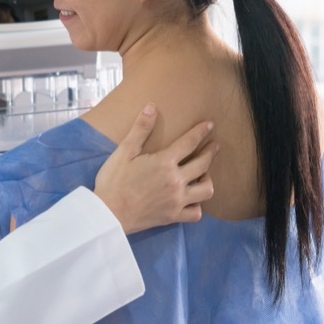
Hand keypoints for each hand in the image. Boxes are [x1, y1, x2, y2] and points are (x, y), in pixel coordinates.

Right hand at [93, 104, 217, 233]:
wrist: (108, 213)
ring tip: (204, 174)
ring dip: (208, 179)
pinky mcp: (173, 216)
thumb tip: (152, 107)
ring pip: (206, 190)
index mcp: (165, 162)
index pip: (189, 142)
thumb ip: (140, 129)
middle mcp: (176, 181)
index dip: (201, 132)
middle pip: (203, 164)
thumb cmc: (113, 181)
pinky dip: (197, 206)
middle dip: (211, 152)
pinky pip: (196, 213)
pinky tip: (192, 200)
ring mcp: (177, 200)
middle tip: (214, 146)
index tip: (210, 125)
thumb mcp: (124, 151)